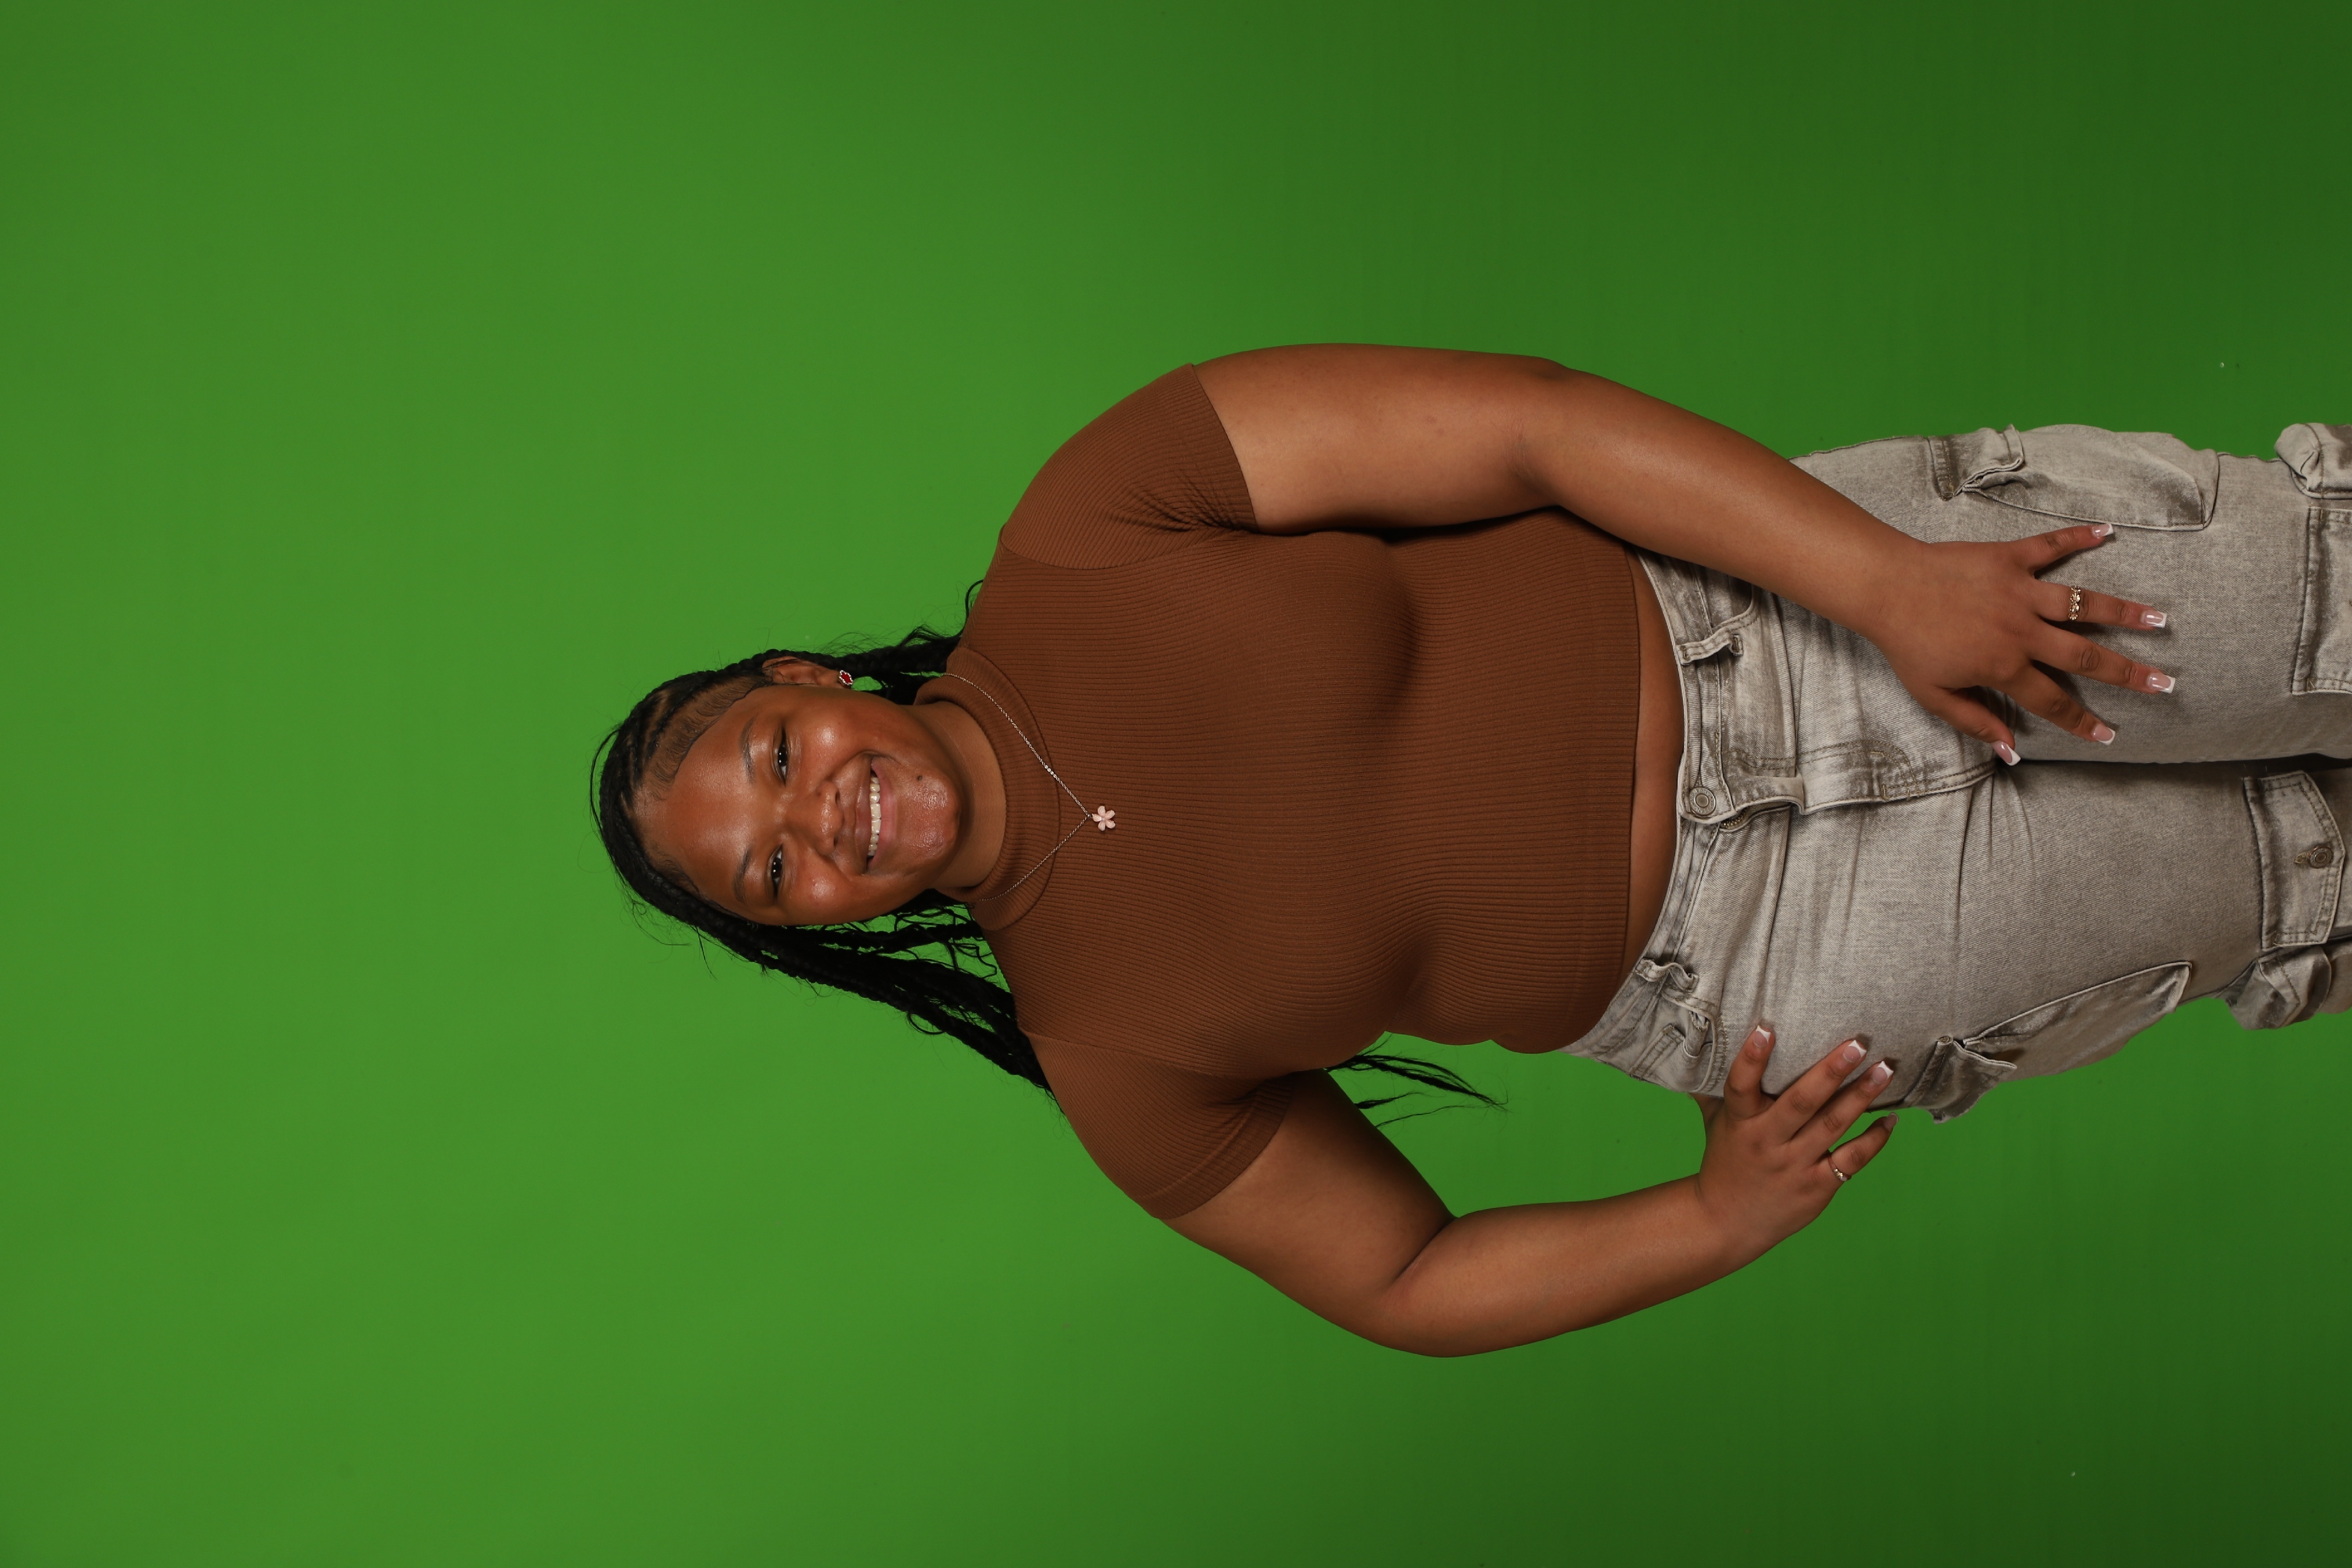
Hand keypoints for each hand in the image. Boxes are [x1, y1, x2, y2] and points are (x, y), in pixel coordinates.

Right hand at [1689, 1025, 1896, 1260]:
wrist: (1727, 1222)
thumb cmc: (1724, 1162)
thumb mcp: (1715, 1123)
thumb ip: (1712, 1087)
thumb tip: (1701, 1042)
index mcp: (1740, 1123)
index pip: (1740, 1086)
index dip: (1752, 1058)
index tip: (1767, 1028)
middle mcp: (1766, 1143)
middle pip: (1800, 1103)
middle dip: (1830, 1072)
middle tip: (1858, 1044)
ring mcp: (1794, 1165)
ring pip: (1832, 1126)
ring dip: (1861, 1097)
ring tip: (1884, 1069)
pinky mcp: (1817, 1187)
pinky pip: (1851, 1160)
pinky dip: (1873, 1140)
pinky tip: (1890, 1120)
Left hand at [1858, 525, 2171, 755]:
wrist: (1886, 589)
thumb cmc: (1907, 645)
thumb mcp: (1934, 695)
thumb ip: (1976, 722)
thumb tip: (2011, 752)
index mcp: (2004, 666)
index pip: (2053, 702)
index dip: (2083, 722)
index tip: (2110, 735)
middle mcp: (2021, 631)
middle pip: (2085, 656)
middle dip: (2128, 672)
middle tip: (2164, 682)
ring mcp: (2019, 591)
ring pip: (2082, 603)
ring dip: (2124, 611)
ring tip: (2161, 620)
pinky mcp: (2009, 558)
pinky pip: (2050, 545)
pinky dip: (2078, 536)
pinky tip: (2107, 531)